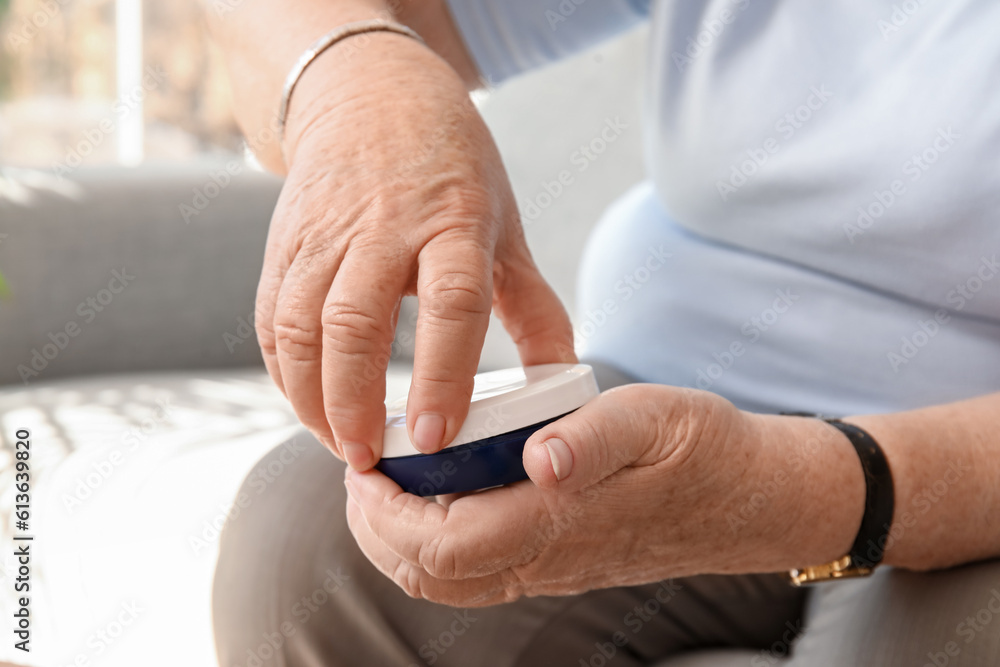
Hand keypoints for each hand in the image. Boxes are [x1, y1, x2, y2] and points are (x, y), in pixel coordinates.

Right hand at [255, 35, 574, 469]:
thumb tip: (563, 379)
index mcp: (454, 222)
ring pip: (301, 326)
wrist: (372, 94)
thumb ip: (533, 306)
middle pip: (355, 324)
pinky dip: (283, 372)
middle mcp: (384, 226)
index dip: (442, 375)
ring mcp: (326, 232)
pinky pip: (272, 317)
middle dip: (355, 404)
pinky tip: (307, 404)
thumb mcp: (505, 226)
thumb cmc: (452, 169)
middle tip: (370, 460)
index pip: (450, 304)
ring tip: (339, 444)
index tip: (434, 436)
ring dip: (311, 398)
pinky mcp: (285, 242)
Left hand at [344, 384, 864, 606]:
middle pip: (433, 576)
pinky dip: (434, 547)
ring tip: (382, 490)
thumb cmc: (704, 449)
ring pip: (450, 584)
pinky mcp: (559, 562)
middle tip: (360, 473)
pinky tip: (434, 502)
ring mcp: (553, 568)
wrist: (752, 497)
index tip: (366, 465)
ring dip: (400, 544)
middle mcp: (549, 559)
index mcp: (562, 522)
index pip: (446, 544)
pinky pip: (477, 576)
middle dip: (378, 532)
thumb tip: (541, 457)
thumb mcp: (657, 418)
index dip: (389, 514)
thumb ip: (596, 437)